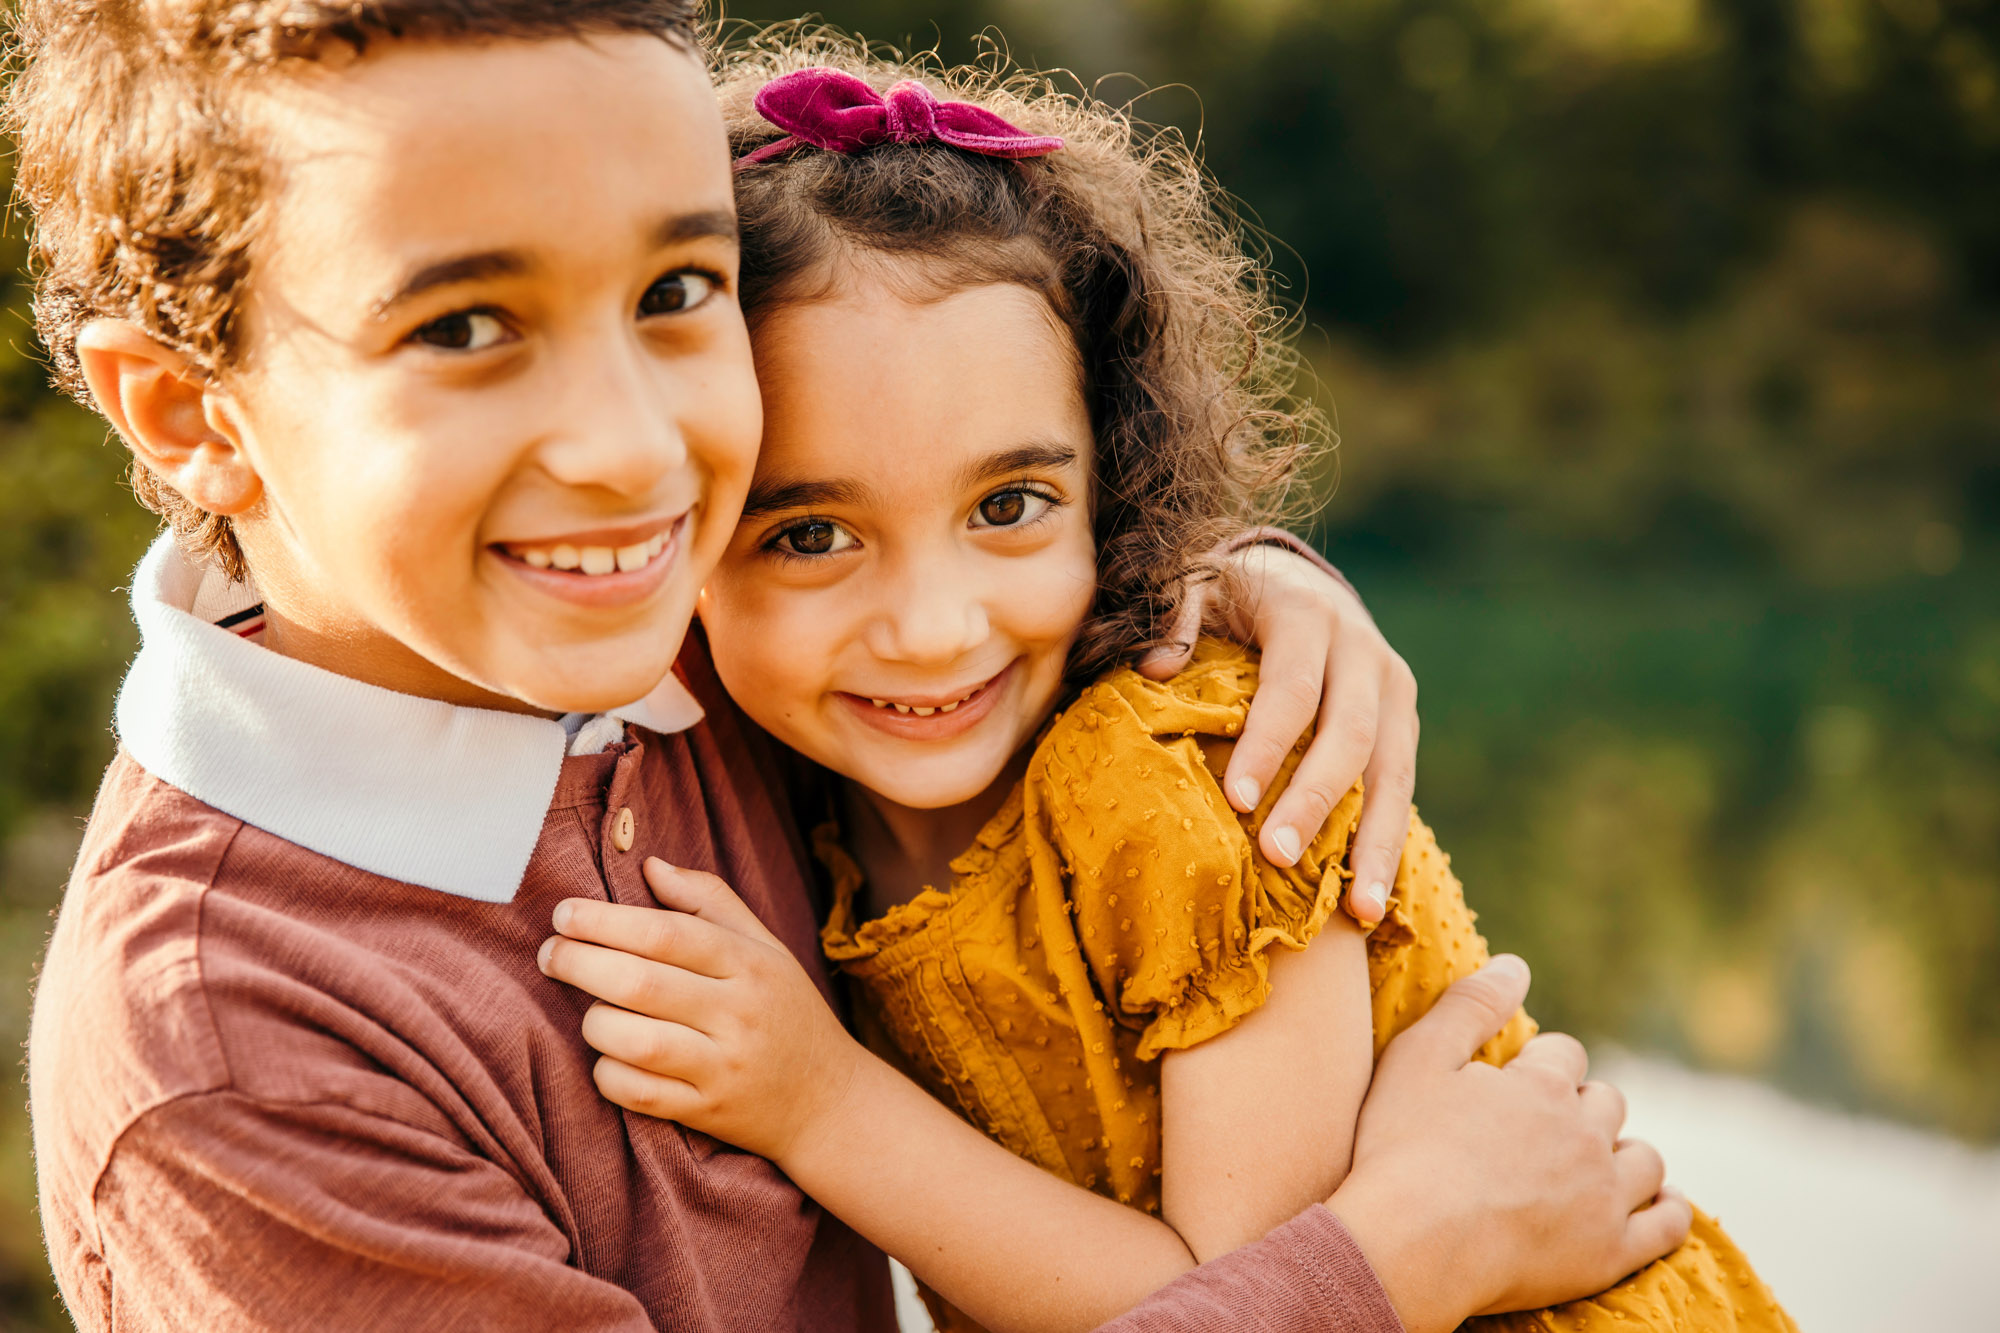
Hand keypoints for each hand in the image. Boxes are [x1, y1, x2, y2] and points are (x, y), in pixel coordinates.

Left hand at [535, 859, 863, 1162]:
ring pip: (635, 1041)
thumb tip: (650, 864)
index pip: (667, 934)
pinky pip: (637, 1093)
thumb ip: (709, 900)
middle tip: (550, 954)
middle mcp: (738, 1013)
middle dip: (580, 963)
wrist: (828, 1100)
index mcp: (750, 963)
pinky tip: (606, 1055)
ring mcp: (723, 1067)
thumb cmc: (784, 1010)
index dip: (606, 920)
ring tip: (586, 1008)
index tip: (564, 913)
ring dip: (594, 1021)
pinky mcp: (707, 1112)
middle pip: (642, 983)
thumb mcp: (765, 946)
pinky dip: (607, 1072)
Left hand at [1140, 542, 1416, 924]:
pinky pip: (1401, 789)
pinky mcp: (1403, 724)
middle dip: (1315, 800)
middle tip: (1278, 857)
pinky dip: (1386, 845)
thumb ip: (1178, 615)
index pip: (1291, 688)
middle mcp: (1364, 652)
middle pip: (1348, 734)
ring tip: (1358, 911)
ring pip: (1392, 771)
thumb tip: (1155, 668)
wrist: (1304, 584)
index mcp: (1310, 616)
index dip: (1266, 744)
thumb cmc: (1234, 598)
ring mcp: (1393, 690)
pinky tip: (1370, 904)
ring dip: (1374, 842)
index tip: (1235, 801)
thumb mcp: (1201, 587)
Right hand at [1327, 958, 1689, 1332]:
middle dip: (1584, 1107)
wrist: (1412, 1245)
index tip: (1518, 1083)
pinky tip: (1665, 1203)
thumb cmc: (1402, 1149)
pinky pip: (1666, 1226)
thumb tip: (1515, 963)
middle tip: (1546, 1128)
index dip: (1542, 1065)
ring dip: (1626, 1153)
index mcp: (1541, 1086)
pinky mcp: (1610, 1253)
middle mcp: (1585, 1135)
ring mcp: (1603, 1196)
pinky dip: (1671, 1210)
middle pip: (1607, 1103)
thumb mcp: (1418, 1058)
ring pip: (1643, 1160)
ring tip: (1600, 1162)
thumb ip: (1470, 1005)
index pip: (1565, 1055)